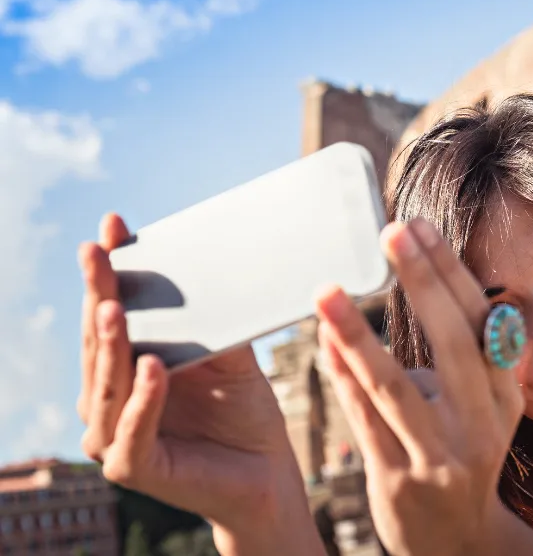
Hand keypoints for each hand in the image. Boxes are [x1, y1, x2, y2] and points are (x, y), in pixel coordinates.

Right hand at [77, 214, 320, 555]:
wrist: (267, 472)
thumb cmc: (243, 412)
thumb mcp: (230, 358)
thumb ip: (213, 323)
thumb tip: (214, 268)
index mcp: (125, 365)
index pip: (110, 311)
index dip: (108, 271)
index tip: (112, 226)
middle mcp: (108, 398)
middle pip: (100, 340)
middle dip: (99, 295)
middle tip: (98, 254)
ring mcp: (114, 436)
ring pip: (105, 384)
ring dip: (111, 345)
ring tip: (117, 309)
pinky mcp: (133, 468)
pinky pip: (132, 430)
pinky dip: (142, 399)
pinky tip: (153, 368)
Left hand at [314, 218, 530, 555]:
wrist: (460, 541)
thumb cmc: (463, 451)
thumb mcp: (484, 404)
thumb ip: (464, 351)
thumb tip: (423, 274)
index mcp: (505, 395)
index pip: (482, 321)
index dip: (450, 272)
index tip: (418, 225)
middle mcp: (480, 424)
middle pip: (453, 344)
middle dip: (423, 283)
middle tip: (391, 233)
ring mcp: (440, 457)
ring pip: (396, 388)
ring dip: (359, 335)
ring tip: (327, 290)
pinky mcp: (399, 482)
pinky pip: (364, 421)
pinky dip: (342, 378)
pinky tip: (322, 342)